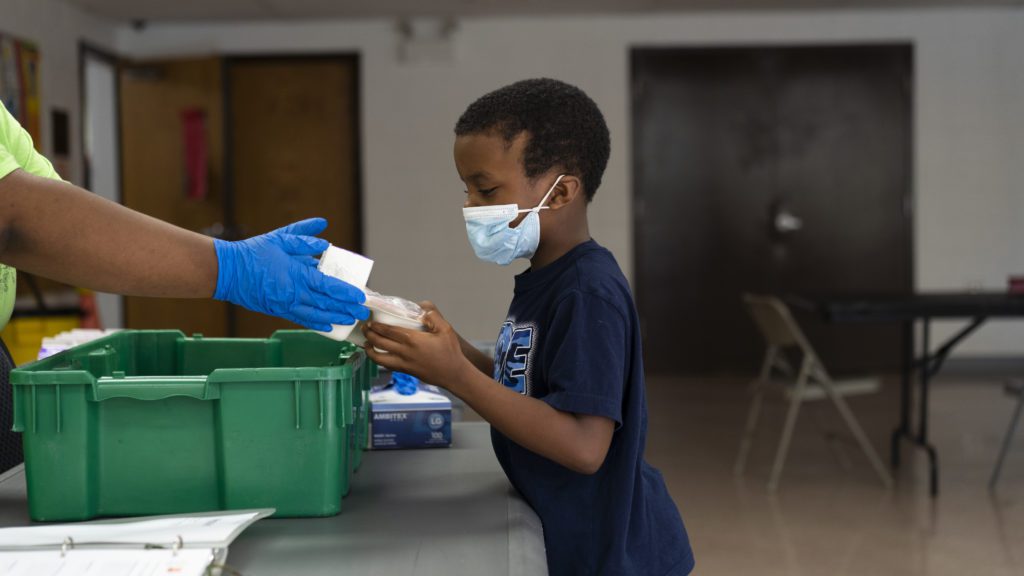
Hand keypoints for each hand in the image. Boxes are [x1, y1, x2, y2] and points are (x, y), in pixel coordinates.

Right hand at [213, 218, 368, 330]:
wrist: (228, 272)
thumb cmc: (254, 253)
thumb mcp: (281, 238)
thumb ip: (304, 237)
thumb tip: (325, 240)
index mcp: (296, 275)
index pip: (328, 287)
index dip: (346, 293)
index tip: (360, 296)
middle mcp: (294, 293)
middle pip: (326, 304)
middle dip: (346, 308)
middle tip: (362, 311)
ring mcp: (286, 305)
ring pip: (316, 315)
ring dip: (335, 318)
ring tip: (349, 320)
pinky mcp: (278, 311)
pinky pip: (302, 319)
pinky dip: (317, 323)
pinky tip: (328, 326)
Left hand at [362, 307, 472, 391]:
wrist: (453, 374)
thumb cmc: (450, 351)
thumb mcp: (445, 329)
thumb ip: (433, 316)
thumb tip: (422, 309)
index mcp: (412, 340)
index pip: (388, 331)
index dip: (377, 326)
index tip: (370, 321)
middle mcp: (405, 352)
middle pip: (380, 343)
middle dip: (369, 334)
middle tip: (365, 328)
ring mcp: (404, 364)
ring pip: (379, 358)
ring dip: (370, 349)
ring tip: (366, 343)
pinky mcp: (406, 371)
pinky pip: (387, 365)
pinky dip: (378, 359)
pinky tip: (378, 355)